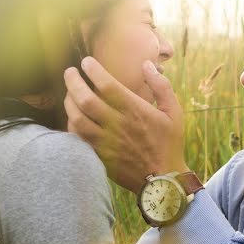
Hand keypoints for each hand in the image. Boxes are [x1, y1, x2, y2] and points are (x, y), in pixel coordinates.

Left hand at [64, 57, 187, 191]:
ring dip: (69, 102)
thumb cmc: (169, 144)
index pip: (107, 85)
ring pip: (77, 118)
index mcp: (135, 111)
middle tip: (69, 73)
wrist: (162, 181)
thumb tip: (146, 64)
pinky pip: (77, 137)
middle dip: (73, 81)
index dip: (92, 70)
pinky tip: (73, 116)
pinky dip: (71, 123)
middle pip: (85, 99)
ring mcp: (106, 142)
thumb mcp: (174, 112)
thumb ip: (161, 86)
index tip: (86, 62)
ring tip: (69, 93)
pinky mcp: (99, 155)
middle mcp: (117, 125)